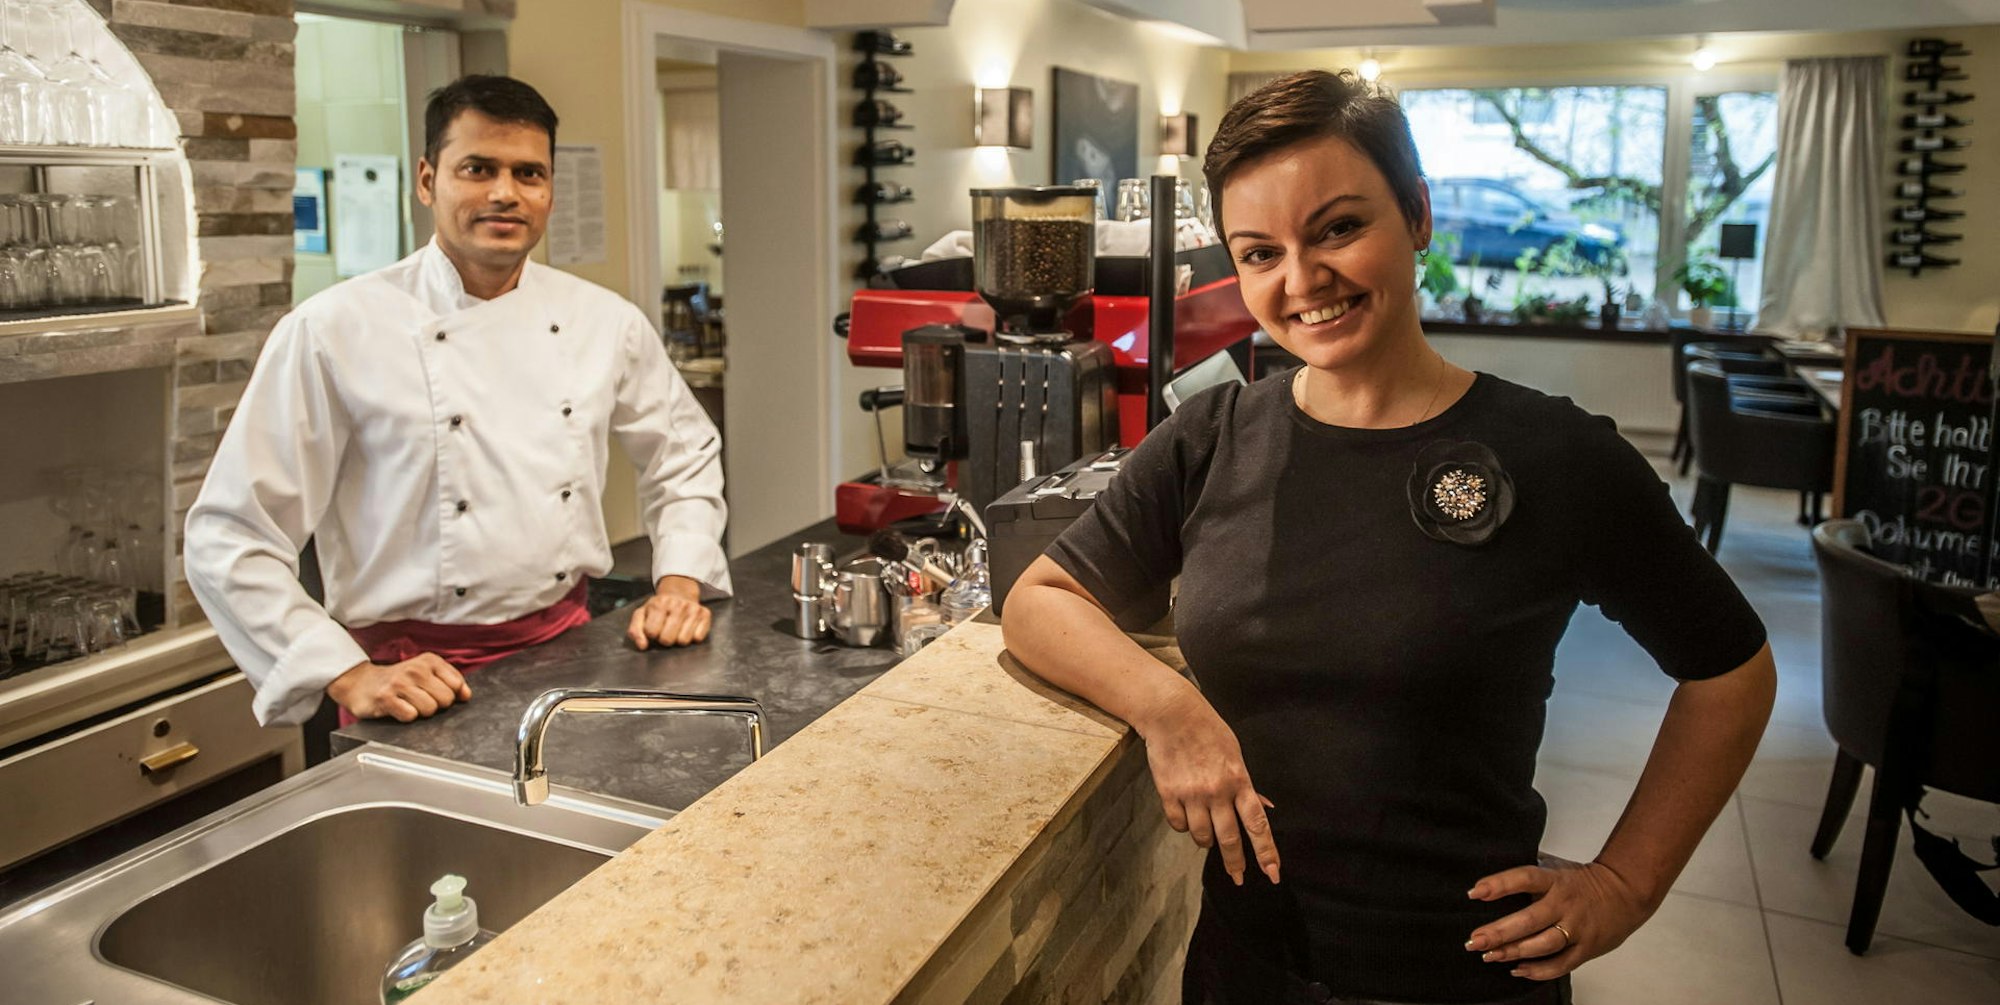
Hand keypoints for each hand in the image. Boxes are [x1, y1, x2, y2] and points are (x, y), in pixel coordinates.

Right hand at [327, 653, 470, 721]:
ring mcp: (400, 683)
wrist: (361, 683)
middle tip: (420, 700)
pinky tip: (398, 709)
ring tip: (408, 704)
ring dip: (421, 713)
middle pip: (446, 700)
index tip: (436, 693)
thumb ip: (450, 681)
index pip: (457, 685)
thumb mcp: (427, 673)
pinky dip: (406, 717)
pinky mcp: (385, 698)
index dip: (450, 695)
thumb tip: (466, 695)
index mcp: (430, 661)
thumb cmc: (399, 680)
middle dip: (436, 705)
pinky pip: (410, 716)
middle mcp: (416, 669)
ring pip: (430, 709)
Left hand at [626, 575, 711, 649]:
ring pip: (683, 641)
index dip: (651, 633)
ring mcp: (693, 609)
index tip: (654, 627)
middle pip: (667, 640)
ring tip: (676, 629)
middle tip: (665, 630)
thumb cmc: (658, 608)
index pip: (651, 633)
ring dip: (678, 639)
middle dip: (664, 639)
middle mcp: (677, 605)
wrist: (679, 592)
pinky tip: (688, 628)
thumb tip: (642, 646)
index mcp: (659, 604)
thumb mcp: (641, 614)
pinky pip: (698, 638)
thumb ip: (635, 630)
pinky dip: (692, 636)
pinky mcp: (705, 614)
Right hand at [1137, 684, 1280, 886]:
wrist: (1171, 714)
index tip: (1273, 873)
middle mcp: (1217, 791)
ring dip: (1206, 840)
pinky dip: (1184, 825)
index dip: (1266, 851)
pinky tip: (1186, 814)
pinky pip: (1179, 825)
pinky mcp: (1168, 794)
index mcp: (1238, 780)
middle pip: (1229, 838)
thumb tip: (1265, 808)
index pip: (1257, 823)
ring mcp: (1192, 794)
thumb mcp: (1235, 754)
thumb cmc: (1208, 731)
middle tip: (1238, 878)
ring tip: (1207, 832)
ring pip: (1201, 837)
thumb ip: (1247, 785)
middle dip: (1235, 863)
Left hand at [1464, 854, 1655, 980]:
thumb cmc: (1580, 880)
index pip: (1525, 878)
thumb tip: (1492, 865)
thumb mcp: (1557, 866)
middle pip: (1529, 920)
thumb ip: (1530, 870)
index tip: (1474, 893)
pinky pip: (1560, 965)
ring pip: (1543, 945)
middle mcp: (1565, 904)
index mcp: (1556, 879)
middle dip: (1499, 932)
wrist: (1626, 892)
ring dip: (1514, 952)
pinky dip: (1538, 971)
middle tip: (1474, 940)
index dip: (1499, 884)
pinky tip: (1517, 969)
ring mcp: (1577, 929)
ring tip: (1489, 956)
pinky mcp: (1587, 949)